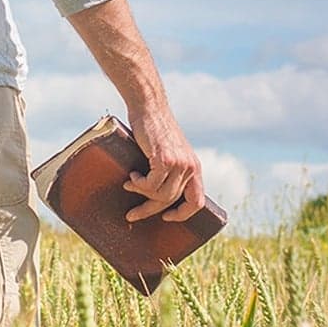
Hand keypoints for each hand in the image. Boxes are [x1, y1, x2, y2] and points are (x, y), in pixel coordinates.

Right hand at [122, 107, 204, 222]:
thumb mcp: (169, 153)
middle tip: (132, 215)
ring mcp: (179, 164)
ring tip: (130, 184)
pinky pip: (151, 185)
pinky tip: (132, 175)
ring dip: (141, 193)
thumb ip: (170, 171)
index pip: (197, 202)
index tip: (166, 217)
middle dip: (149, 210)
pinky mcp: (165, 159)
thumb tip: (154, 197)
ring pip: (160, 195)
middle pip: (171, 200)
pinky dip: (138, 184)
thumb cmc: (154, 131)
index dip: (182, 214)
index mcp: (194, 168)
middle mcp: (190, 167)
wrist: (149, 108)